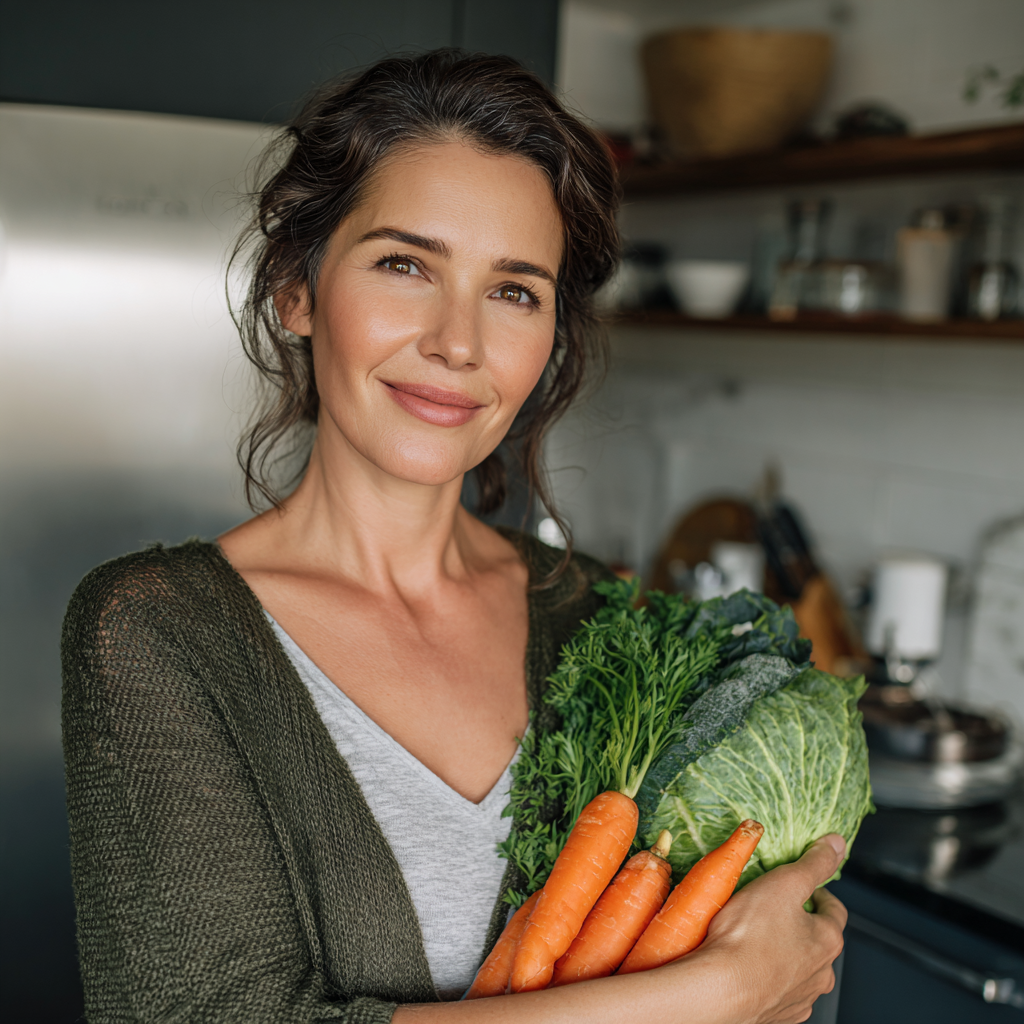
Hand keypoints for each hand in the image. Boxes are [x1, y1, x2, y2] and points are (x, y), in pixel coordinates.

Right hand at [682, 834, 847, 1023]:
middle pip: (817, 942)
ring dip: (785, 954)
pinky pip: (778, 992)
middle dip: (800, 925)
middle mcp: (820, 974)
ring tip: (755, 939)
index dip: (818, 894)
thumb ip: (813, 863)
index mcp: (827, 941)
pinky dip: (768, 978)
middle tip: (774, 910)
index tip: (804, 887)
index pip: (834, 910)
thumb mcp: (783, 884)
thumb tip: (836, 844)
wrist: (719, 990)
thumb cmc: (747, 937)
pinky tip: (747, 967)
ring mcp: (799, 998)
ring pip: (799, 969)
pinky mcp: (776, 1015)